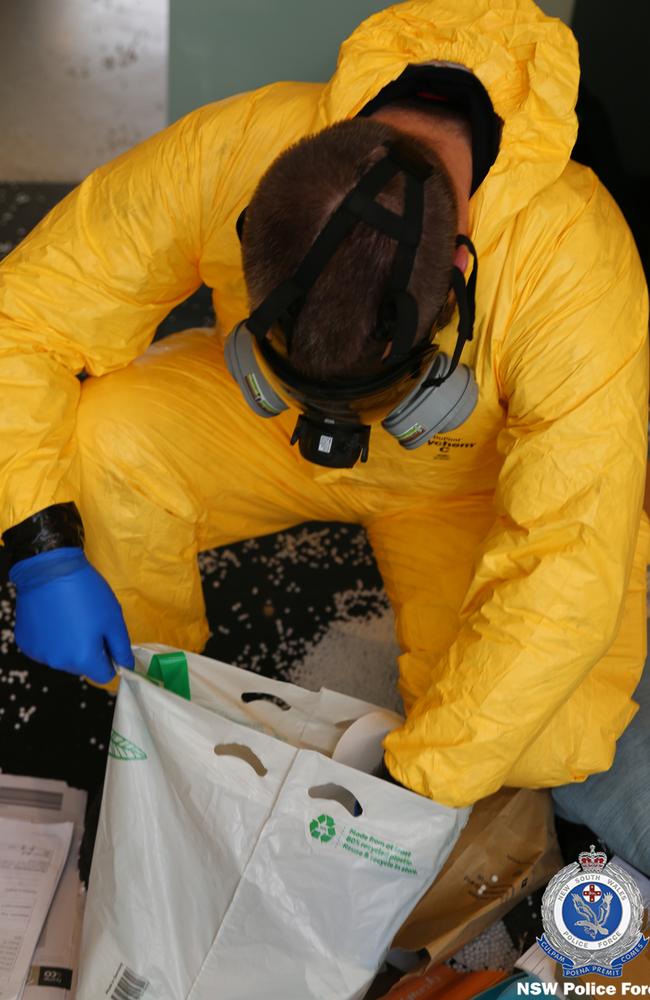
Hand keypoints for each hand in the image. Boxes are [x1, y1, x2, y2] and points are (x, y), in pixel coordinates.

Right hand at [10, 547, 133, 683]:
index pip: (104, 675)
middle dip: (89, 651)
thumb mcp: (113, 618)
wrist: (49, 569)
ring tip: (70, 618)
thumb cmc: (87, 593)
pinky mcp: (26, 643)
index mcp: (83, 658)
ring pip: (63, 658)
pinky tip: (53, 619)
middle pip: (83, 667)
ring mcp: (40, 654)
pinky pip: (46, 648)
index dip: (111, 660)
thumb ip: (121, 647)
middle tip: (89, 624)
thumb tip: (126, 666)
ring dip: (69, 645)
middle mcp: (59, 662)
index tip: (109, 643)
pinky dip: (52, 639)